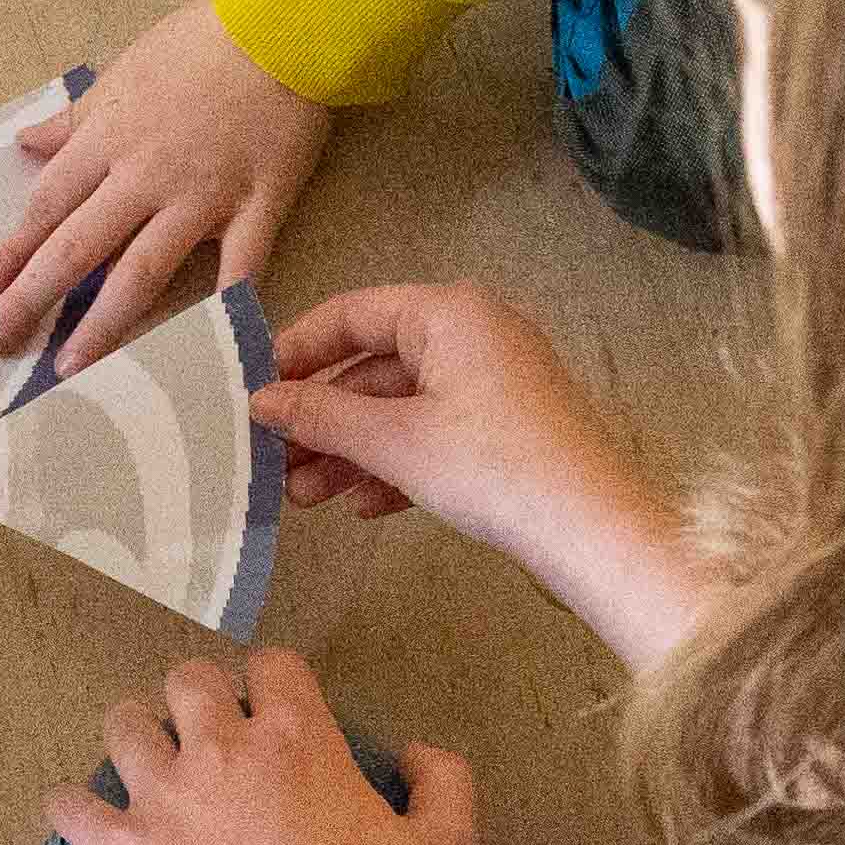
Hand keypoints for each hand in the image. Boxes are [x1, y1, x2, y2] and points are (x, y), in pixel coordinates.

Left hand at [0, 0, 335, 371]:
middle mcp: (144, 177)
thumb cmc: (199, 42)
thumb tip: (25, 143)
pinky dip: (225, 309)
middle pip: (77, 247)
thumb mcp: (122, 72)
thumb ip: (74, 119)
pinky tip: (205, 352)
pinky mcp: (258, 206)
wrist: (280, 25)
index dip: (13, 247)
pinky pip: (241, 266)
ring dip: (102, 325)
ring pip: (142, 271)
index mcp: (108, 140)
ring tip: (71, 368)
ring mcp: (201, 197)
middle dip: (31, 297)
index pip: (47, 205)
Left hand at [47, 650, 477, 844]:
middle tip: (212, 742)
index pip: (273, 665)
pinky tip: (88, 821)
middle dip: (199, 699)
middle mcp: (222, 750)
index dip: (275, 684)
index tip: (277, 716)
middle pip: (189, 680)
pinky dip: (72, 807)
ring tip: (150, 769)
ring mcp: (162, 799)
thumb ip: (442, 781)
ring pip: (123, 724)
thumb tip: (411, 750)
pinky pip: (69, 806)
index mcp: (299, 738)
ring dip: (136, 736)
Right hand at [257, 282, 714, 671]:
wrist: (594, 532)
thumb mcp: (396, 441)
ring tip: (302, 499)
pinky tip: (363, 508)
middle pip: (374, 367)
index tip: (250, 391)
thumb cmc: (494, 468)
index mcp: (449, 313)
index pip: (351, 313)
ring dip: (351, 451)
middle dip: (321, 419)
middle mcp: (473, 333)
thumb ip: (322, 415)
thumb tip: (260, 400)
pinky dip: (396, 465)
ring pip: (402, 408)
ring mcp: (494, 381)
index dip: (295, 351)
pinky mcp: (508, 427)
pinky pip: (435, 434)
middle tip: (270, 462)